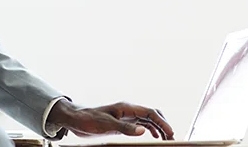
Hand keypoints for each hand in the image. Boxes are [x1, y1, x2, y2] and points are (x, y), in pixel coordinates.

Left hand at [46, 99, 173, 139]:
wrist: (76, 119)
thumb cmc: (88, 119)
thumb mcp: (107, 125)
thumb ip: (125, 127)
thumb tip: (143, 130)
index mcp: (126, 107)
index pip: (150, 112)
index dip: (162, 122)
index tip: (170, 132)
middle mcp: (128, 110)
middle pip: (152, 115)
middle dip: (164, 124)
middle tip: (172, 138)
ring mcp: (125, 116)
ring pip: (148, 120)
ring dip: (159, 128)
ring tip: (167, 139)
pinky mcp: (122, 122)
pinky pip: (141, 124)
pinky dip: (150, 129)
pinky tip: (153, 136)